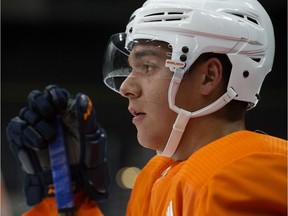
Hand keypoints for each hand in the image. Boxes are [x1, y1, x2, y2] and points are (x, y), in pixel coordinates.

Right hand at [6, 85, 108, 205]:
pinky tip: (40, 145)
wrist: (73, 177)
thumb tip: (82, 96)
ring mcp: (35, 126)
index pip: (53, 92)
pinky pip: (18, 127)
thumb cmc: (86, 154)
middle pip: (36, 97)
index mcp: (65, 110)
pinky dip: (28, 134)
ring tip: (51, 139)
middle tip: (50, 114)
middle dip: (42, 104)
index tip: (59, 104)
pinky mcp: (23, 138)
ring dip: (39, 124)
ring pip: (27, 112)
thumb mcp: (92, 135)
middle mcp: (49, 116)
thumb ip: (87, 116)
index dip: (54, 94)